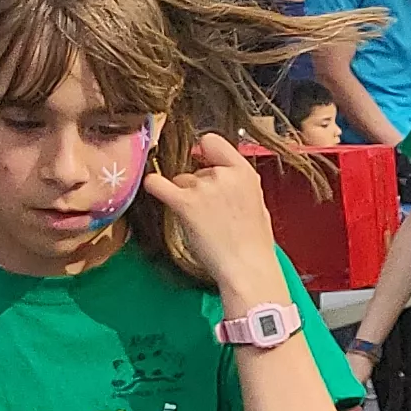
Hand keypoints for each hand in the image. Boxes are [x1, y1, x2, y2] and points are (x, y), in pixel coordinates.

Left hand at [137, 131, 281, 294]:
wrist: (247, 268)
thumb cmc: (254, 244)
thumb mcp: (257, 204)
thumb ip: (238, 185)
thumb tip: (223, 178)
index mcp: (244, 172)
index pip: (212, 141)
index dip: (204, 151)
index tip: (202, 161)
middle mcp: (224, 174)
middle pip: (196, 168)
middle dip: (197, 184)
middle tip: (208, 211)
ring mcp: (204, 188)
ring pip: (180, 180)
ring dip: (184, 195)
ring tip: (199, 221)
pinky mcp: (185, 203)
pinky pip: (157, 184)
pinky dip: (153, 185)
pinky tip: (153, 188)